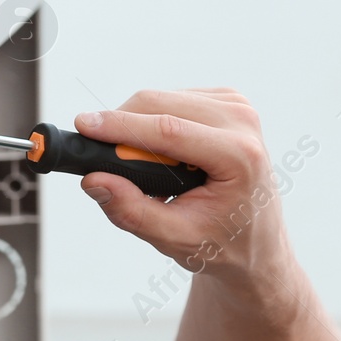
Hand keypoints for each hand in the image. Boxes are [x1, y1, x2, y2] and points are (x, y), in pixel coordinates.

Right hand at [75, 89, 293, 292]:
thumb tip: (94, 180)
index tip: (83, 126)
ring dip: (138, 126)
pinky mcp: (228, 100)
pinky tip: (165, 155)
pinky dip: (155, 122)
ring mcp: (238, 107)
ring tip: (146, 169)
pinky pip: (173, 99)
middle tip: (103, 159)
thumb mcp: (176, 239)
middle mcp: (242, 122)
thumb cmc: (223, 243)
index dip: (120, 126)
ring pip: (162, 97)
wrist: (257, 240)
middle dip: (121, 125)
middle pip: (159, 104)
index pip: (167, 130)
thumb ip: (132, 211)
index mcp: (240, 157)